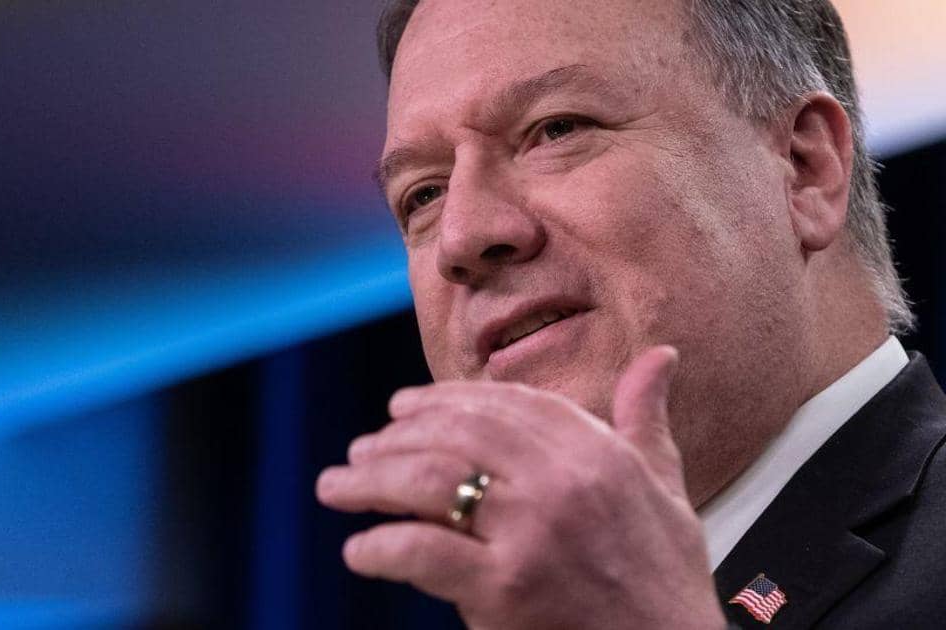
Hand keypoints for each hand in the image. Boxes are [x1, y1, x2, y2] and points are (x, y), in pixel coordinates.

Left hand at [316, 346, 724, 628]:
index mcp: (598, 452)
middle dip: (396, 436)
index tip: (402, 407)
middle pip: (456, 434)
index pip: (504, 404)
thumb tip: (660, 358)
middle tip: (361, 448)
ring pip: (427, 482)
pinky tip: (359, 550)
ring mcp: (531, 532)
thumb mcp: (666, 488)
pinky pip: (421, 551)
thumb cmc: (662, 579)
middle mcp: (563, 481)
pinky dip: (380, 548)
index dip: (443, 399)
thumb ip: (646, 420)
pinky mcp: (505, 587)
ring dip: (370, 481)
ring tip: (337, 487)